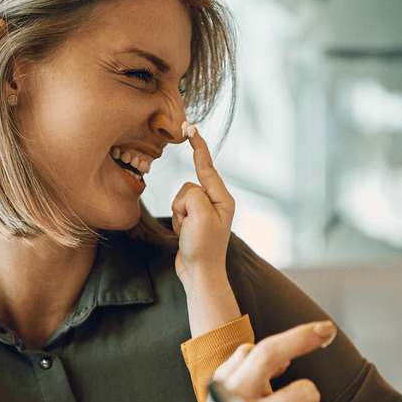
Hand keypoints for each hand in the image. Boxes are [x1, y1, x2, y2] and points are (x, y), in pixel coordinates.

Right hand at [171, 123, 234, 284]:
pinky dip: (178, 221)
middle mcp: (216, 202)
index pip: (206, 165)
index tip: (188, 126)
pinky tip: (186, 235)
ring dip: (179, 214)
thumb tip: (187, 194)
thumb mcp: (200, 215)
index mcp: (223, 198)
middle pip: (188, 185)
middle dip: (183, 203)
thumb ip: (193, 194)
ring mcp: (205, 211)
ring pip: (180, 197)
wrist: (199, 275)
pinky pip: (179, 209)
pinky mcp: (195, 220)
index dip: (197, 145)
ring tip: (190, 232)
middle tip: (191, 225)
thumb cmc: (203, 248)